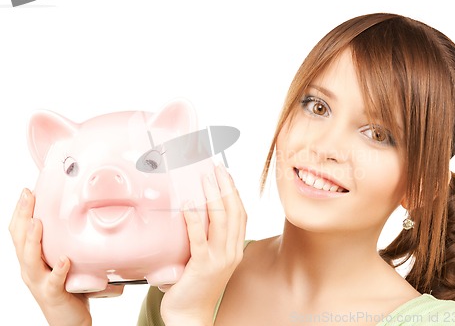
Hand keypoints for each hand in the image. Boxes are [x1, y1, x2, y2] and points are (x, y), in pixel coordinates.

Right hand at [9, 189, 122, 325]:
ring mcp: (39, 282)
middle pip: (19, 240)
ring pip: (31, 260)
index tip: (27, 191)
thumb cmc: (66, 287)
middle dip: (23, 216)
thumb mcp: (62, 260)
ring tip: (38, 223)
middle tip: (28, 196)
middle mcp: (30, 269)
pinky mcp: (53, 294)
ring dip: (33, 240)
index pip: (19, 232)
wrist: (68, 320)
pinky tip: (64, 260)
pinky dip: (59, 270)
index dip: (20, 212)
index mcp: (31, 259)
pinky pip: (54, 281)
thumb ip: (63, 242)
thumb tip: (76, 216)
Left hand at [160, 165, 246, 324]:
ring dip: (214, 196)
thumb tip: (190, 212)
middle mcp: (232, 252)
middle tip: (217, 168)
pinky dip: (195, 219)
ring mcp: (220, 259)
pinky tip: (189, 204)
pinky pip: (200, 239)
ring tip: (206, 178)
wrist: (191, 317)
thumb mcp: (207, 259)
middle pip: (235, 212)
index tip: (225, 174)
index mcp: (234, 249)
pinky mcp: (203, 266)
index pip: (240, 215)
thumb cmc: (195, 286)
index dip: (234, 192)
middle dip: (227, 187)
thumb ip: (204, 238)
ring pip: (222, 221)